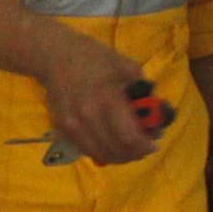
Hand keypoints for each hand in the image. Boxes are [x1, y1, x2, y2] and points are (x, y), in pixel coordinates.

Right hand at [33, 36, 160, 165]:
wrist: (55, 56)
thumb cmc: (95, 57)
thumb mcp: (127, 66)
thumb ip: (144, 92)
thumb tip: (157, 116)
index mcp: (106, 98)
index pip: (129, 137)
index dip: (144, 146)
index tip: (154, 143)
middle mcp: (87, 116)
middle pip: (116, 151)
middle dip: (135, 153)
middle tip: (143, 146)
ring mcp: (72, 125)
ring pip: (101, 154)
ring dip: (119, 155)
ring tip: (128, 146)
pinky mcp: (62, 130)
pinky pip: (87, 150)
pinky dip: (102, 150)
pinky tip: (110, 141)